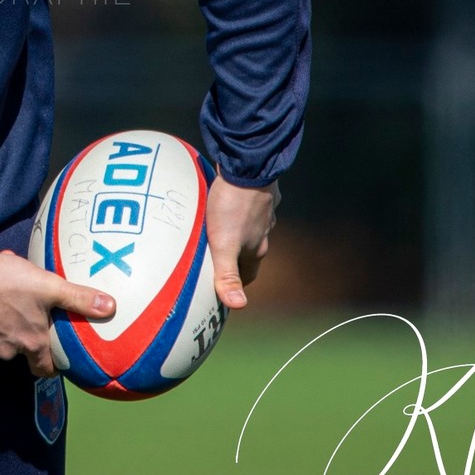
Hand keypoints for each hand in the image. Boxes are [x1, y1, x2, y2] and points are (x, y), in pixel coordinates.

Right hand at [0, 247, 114, 376]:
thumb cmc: (6, 285)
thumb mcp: (48, 286)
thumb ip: (79, 298)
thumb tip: (111, 307)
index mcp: (31, 343)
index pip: (45, 370)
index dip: (52, 365)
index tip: (56, 356)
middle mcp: (9, 349)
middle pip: (22, 348)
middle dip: (26, 328)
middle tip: (29, 307)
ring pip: (1, 331)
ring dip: (5, 312)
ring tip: (6, 286)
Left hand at [207, 178, 277, 309]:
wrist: (249, 168)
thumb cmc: (232, 207)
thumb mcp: (223, 244)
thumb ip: (227, 275)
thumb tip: (238, 306)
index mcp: (256, 249)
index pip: (247, 275)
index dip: (234, 283)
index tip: (221, 288)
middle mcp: (263, 233)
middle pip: (247, 253)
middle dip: (232, 259)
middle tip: (211, 259)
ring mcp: (262, 212)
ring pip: (248, 230)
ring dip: (235, 234)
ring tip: (214, 233)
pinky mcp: (258, 194)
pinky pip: (247, 209)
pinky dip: (237, 212)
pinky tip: (223, 205)